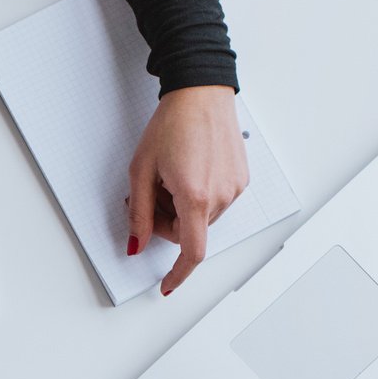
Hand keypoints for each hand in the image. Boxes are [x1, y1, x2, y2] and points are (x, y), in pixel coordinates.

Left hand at [126, 85, 248, 294]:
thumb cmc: (172, 124)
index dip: (177, 274)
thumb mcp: (141, 170)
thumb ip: (137, 213)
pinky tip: (189, 169)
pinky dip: (198, 196)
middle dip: (165, 222)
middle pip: (188, 233)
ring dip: (182, 208)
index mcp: (195, 196)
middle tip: (150, 194)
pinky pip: (215, 202)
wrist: (200, 93)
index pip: (191, 252)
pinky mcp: (241, 180)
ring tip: (171, 175)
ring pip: (201, 218)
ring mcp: (235, 188)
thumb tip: (136, 244)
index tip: (167, 285)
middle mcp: (221, 196)